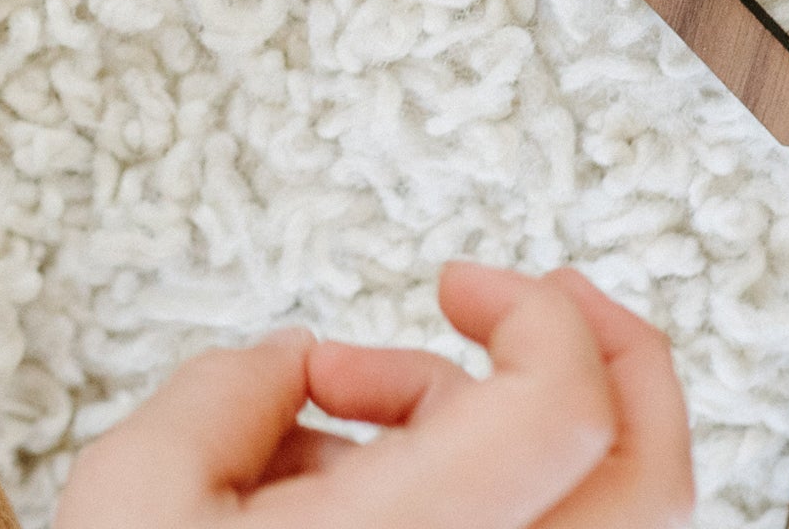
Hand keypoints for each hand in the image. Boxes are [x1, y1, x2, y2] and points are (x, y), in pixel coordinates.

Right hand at [55, 262, 691, 527]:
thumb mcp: (137, 487)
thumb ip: (231, 390)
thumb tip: (295, 366)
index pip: (567, 414)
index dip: (539, 316)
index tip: (457, 284)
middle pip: (651, 483)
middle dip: (609, 354)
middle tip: (530, 299)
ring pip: (598, 525)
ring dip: (499, 427)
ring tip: (342, 411)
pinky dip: (474, 495)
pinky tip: (347, 485)